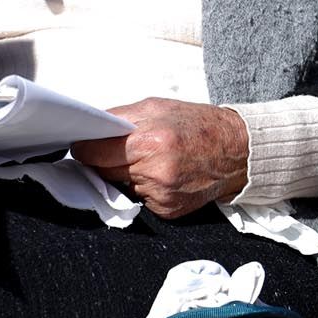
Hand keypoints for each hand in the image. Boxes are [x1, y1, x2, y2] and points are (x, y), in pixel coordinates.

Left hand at [72, 98, 250, 218]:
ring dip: (124, 174)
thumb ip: (118, 117)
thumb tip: (89, 127)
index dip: (84, 147)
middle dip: (102, 160)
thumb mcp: (155, 107)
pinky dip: (142, 187)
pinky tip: (160, 175)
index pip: (94, 152)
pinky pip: (139, 199)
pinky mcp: (168, 211)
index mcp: (150, 142)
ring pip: (120, 186)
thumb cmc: (197, 124)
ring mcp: (162, 196)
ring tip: (147, 159)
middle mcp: (155, 172)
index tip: (82, 143)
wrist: (236, 151)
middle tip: (115, 149)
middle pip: (103, 171)